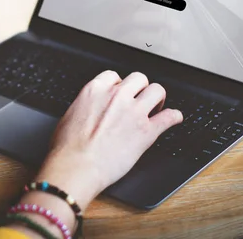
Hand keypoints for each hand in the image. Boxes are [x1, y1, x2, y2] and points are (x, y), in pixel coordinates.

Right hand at [36, 71, 182, 209]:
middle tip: (139, 100)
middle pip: (139, 78)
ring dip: (157, 98)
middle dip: (140, 88)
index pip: (115, 76)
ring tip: (156, 107)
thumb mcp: (70, 115)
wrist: (77, 166)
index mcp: (95, 90)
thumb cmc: (67, 147)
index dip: (119, 85)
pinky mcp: (147, 131)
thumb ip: (86, 106)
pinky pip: (169, 117)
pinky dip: (174, 117)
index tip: (121, 93)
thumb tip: (90, 110)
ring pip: (157, 91)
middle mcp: (117, 96)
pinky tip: (174, 118)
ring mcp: (134, 112)